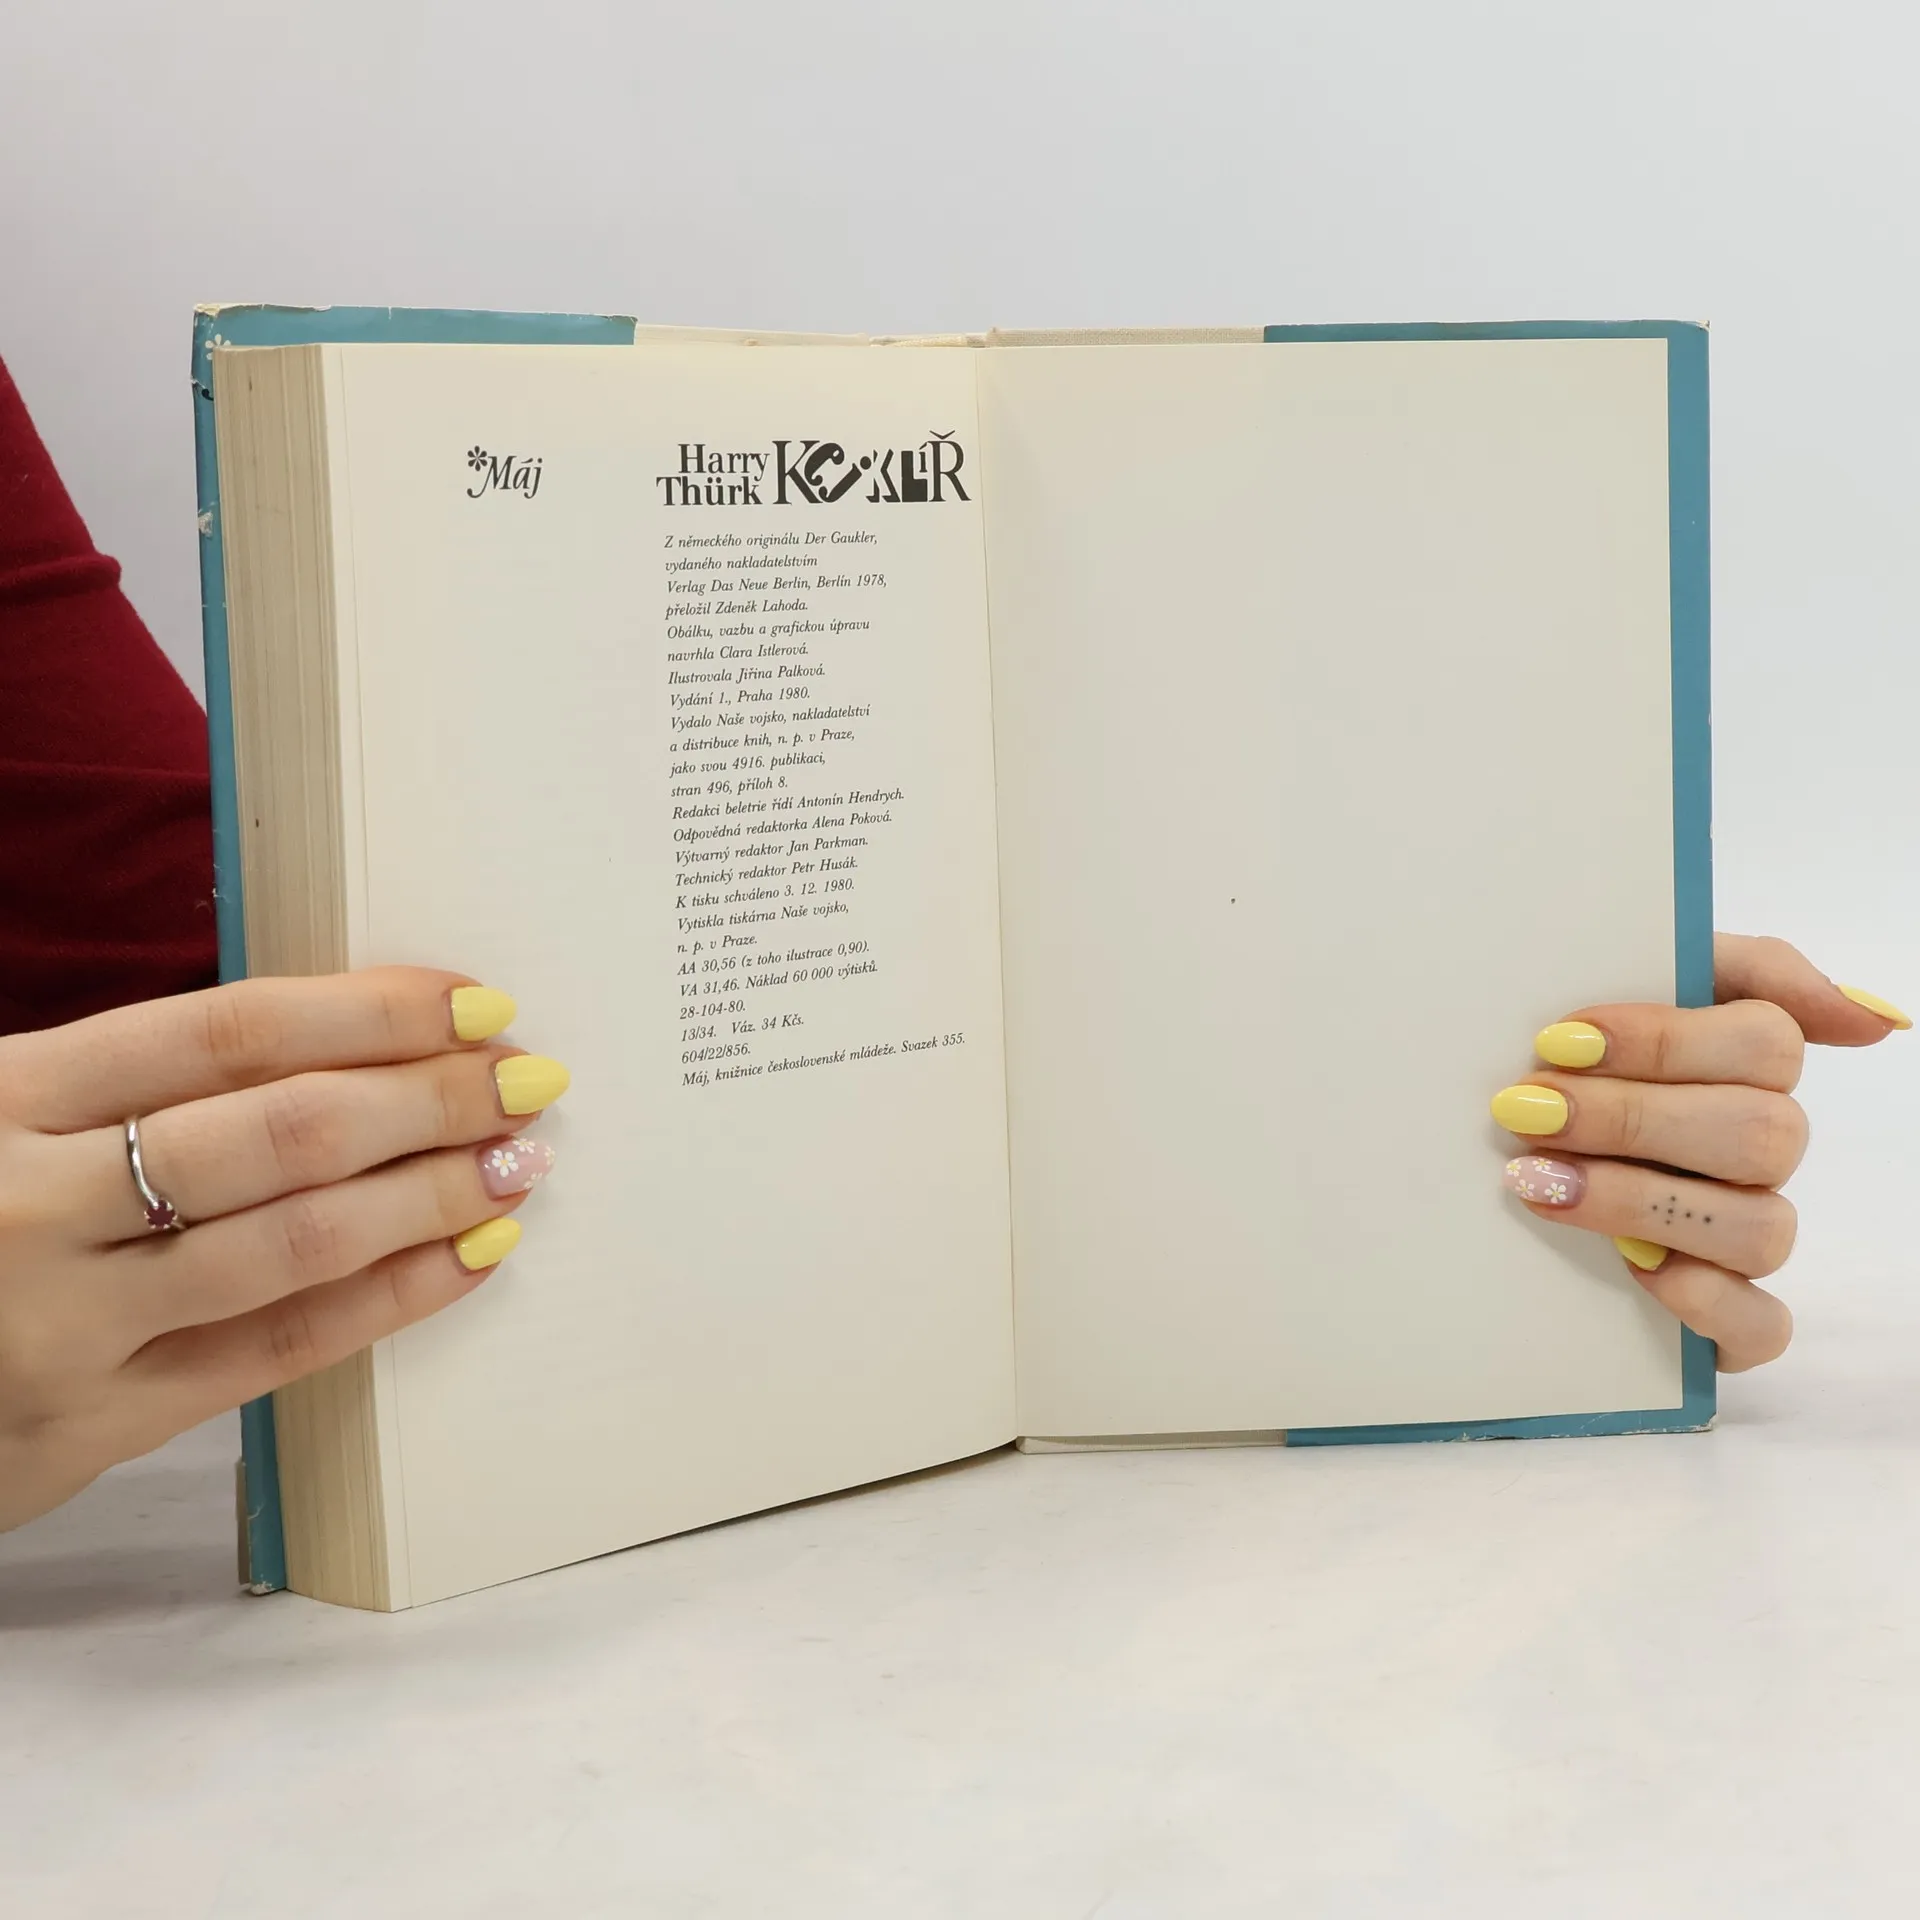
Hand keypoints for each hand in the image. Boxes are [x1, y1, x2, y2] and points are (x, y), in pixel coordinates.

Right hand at [0, 969, 566, 1530]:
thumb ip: (121, 1079)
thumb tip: (337, 1037)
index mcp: (1, 1094)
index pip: (226, 1032)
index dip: (369, 1011)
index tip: (474, 1000)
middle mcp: (28, 1202)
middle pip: (280, 1132)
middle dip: (428, 1099)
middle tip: (529, 1079)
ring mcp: (61, 1325)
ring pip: (293, 1244)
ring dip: (429, 1196)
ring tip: (516, 1164)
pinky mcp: (89, 1428)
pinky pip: (276, 1353)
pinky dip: (389, 1300)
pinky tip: (467, 1259)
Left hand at [1492, 934, 1906, 1371]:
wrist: (1502, 1141)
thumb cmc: (1571, 1059)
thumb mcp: (1629, 978)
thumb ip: (1741, 969)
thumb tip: (1876, 1021)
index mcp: (1749, 1066)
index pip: (1767, 1044)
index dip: (1663, 1042)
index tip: (1559, 1040)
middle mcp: (1762, 1151)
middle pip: (1762, 1134)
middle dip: (1632, 1119)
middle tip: (1529, 1110)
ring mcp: (1747, 1233)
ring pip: (1760, 1228)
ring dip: (1641, 1202)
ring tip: (1540, 1180)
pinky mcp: (1728, 1315)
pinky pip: (1761, 1325)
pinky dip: (1701, 1299)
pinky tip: (1632, 1266)